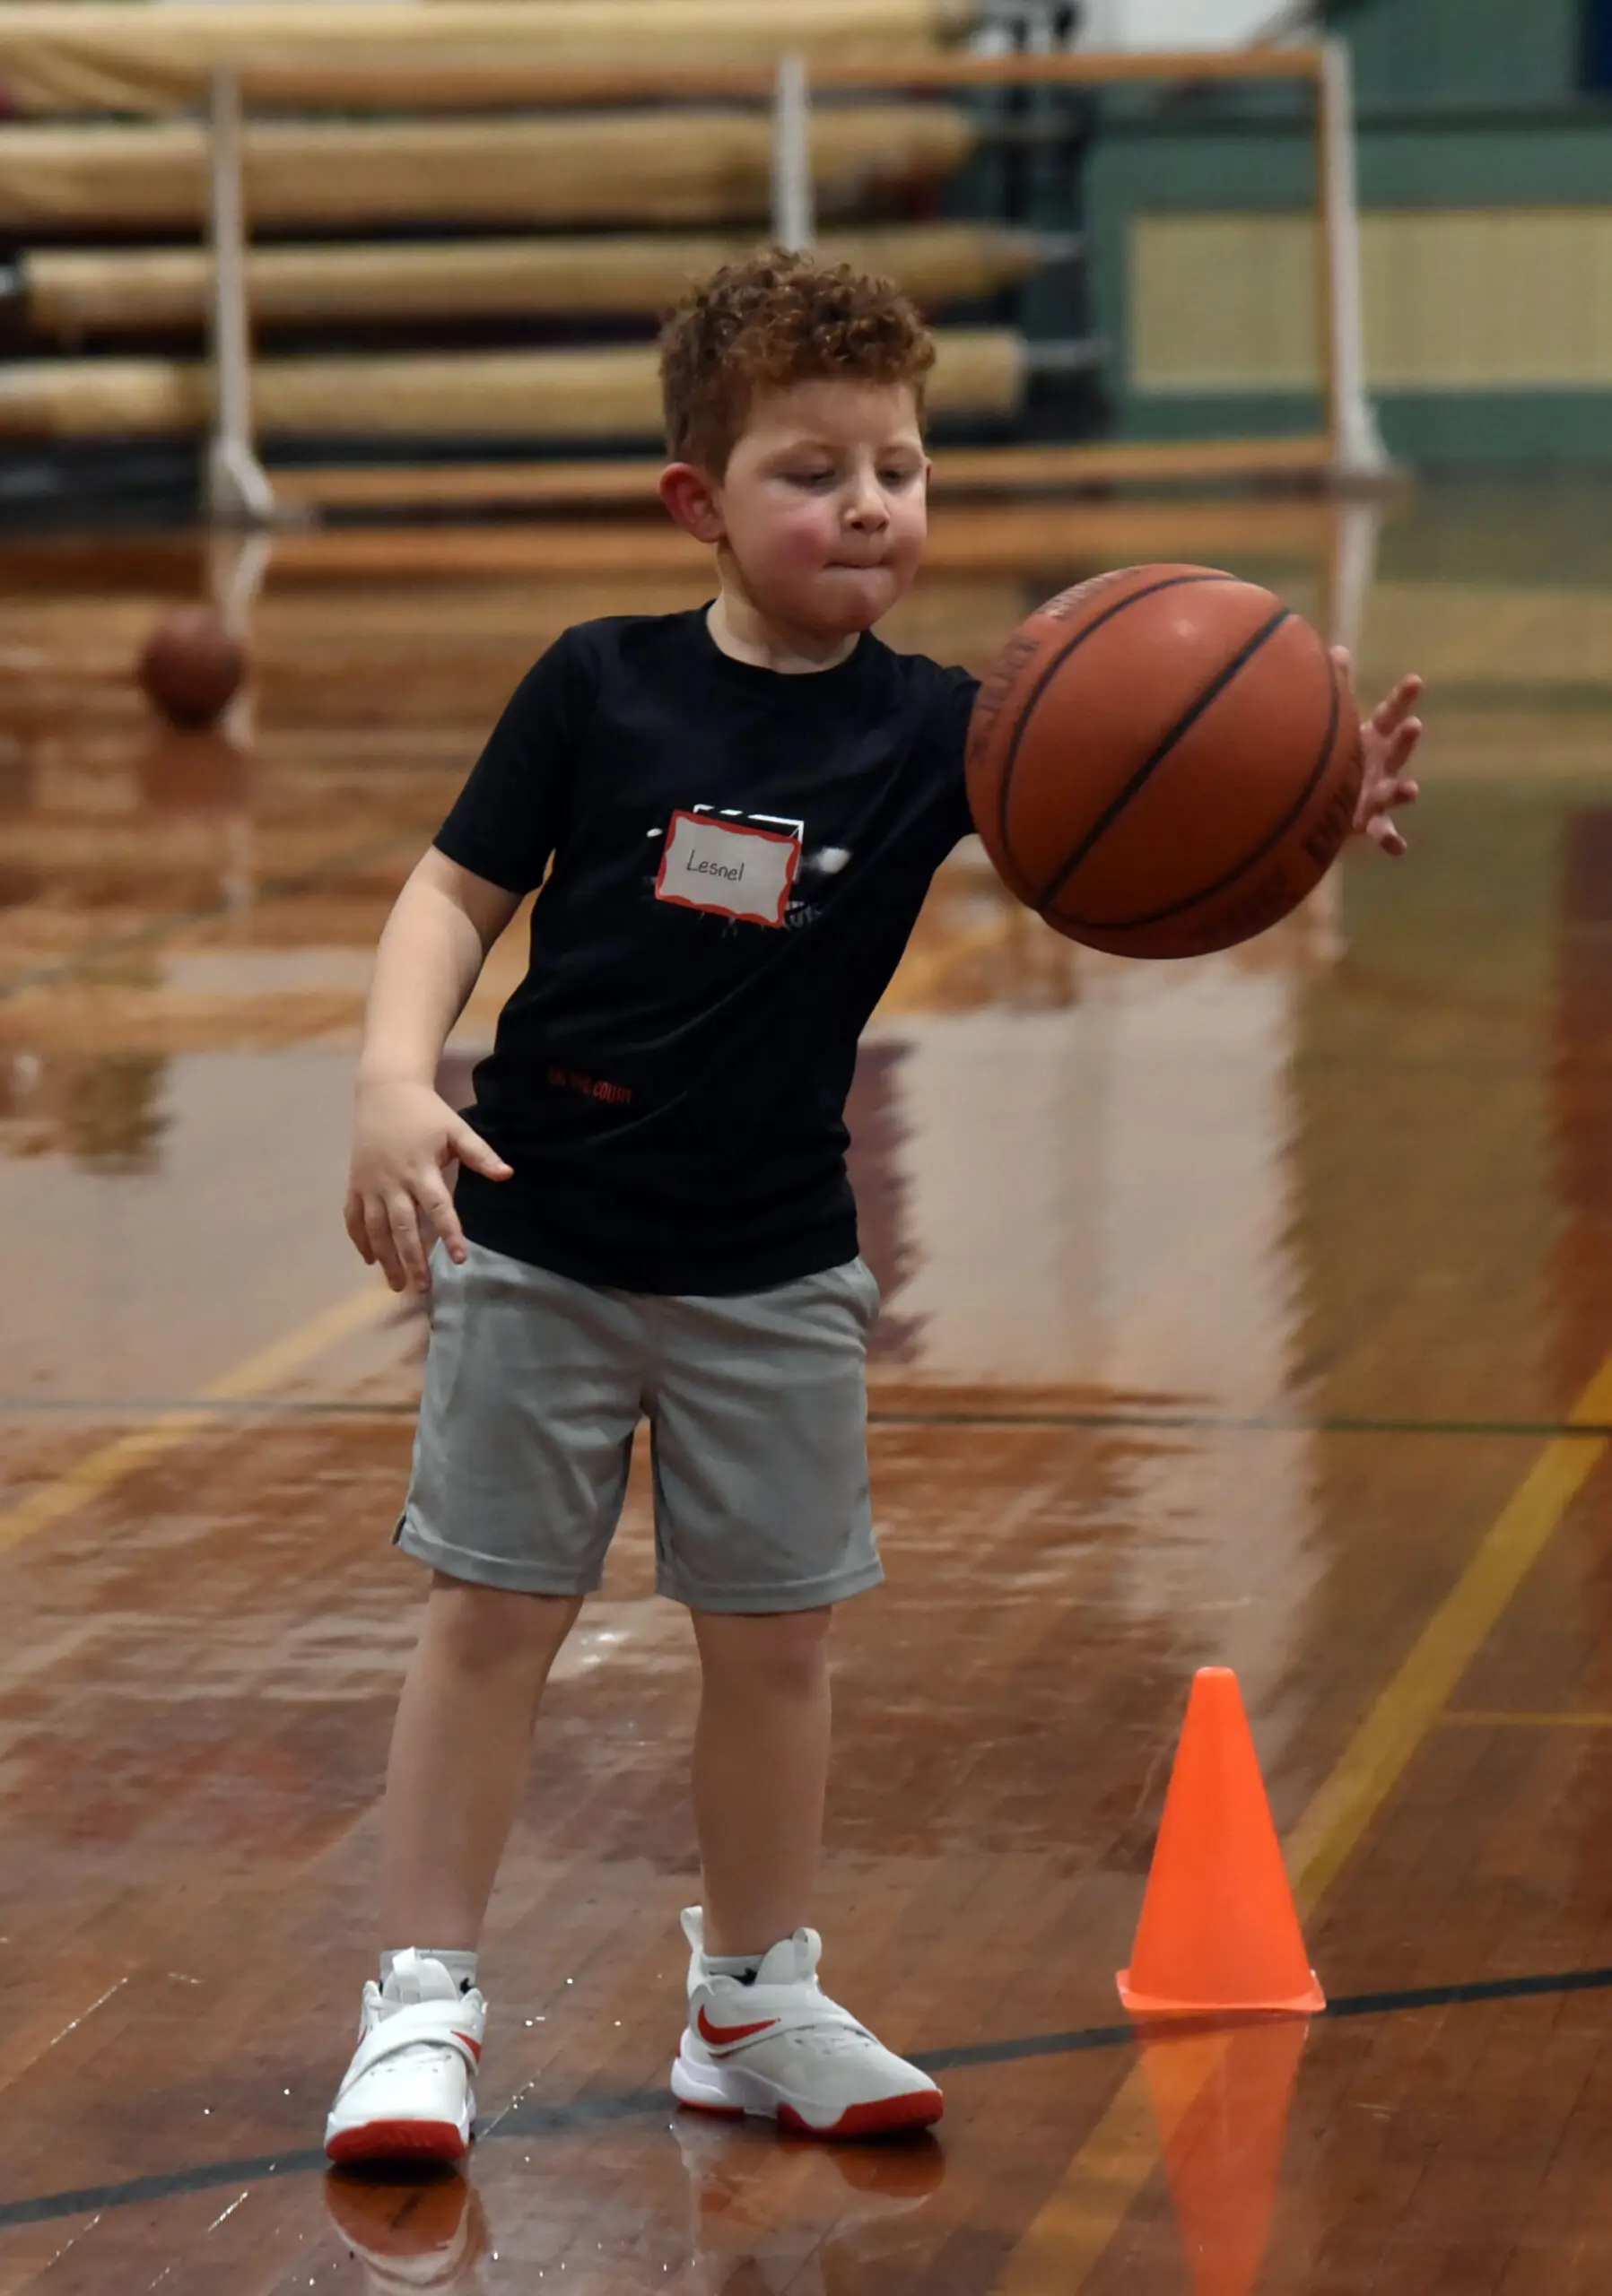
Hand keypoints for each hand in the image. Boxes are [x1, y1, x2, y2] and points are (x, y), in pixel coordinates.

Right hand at [344, 1079, 511, 1293]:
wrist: (383, 1092)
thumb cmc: (425, 1113)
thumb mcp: (456, 1129)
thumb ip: (480, 1154)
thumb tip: (507, 1174)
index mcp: (421, 1169)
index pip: (438, 1207)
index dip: (450, 1233)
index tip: (460, 1259)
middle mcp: (394, 1182)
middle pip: (403, 1227)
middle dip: (412, 1259)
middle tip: (422, 1288)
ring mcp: (370, 1185)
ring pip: (376, 1229)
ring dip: (385, 1258)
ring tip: (396, 1284)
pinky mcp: (354, 1184)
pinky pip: (353, 1218)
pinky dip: (359, 1240)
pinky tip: (368, 1260)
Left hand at [1336, 649, 1422, 856]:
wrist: (1326, 801)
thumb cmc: (1336, 757)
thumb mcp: (1337, 725)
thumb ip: (1337, 689)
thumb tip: (1337, 650)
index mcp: (1374, 740)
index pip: (1390, 715)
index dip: (1402, 699)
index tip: (1416, 681)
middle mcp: (1382, 765)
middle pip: (1397, 750)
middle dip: (1405, 739)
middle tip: (1413, 726)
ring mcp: (1379, 794)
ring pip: (1394, 791)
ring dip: (1404, 791)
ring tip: (1411, 790)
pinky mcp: (1370, 821)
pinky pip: (1384, 832)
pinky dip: (1392, 840)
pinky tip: (1400, 848)